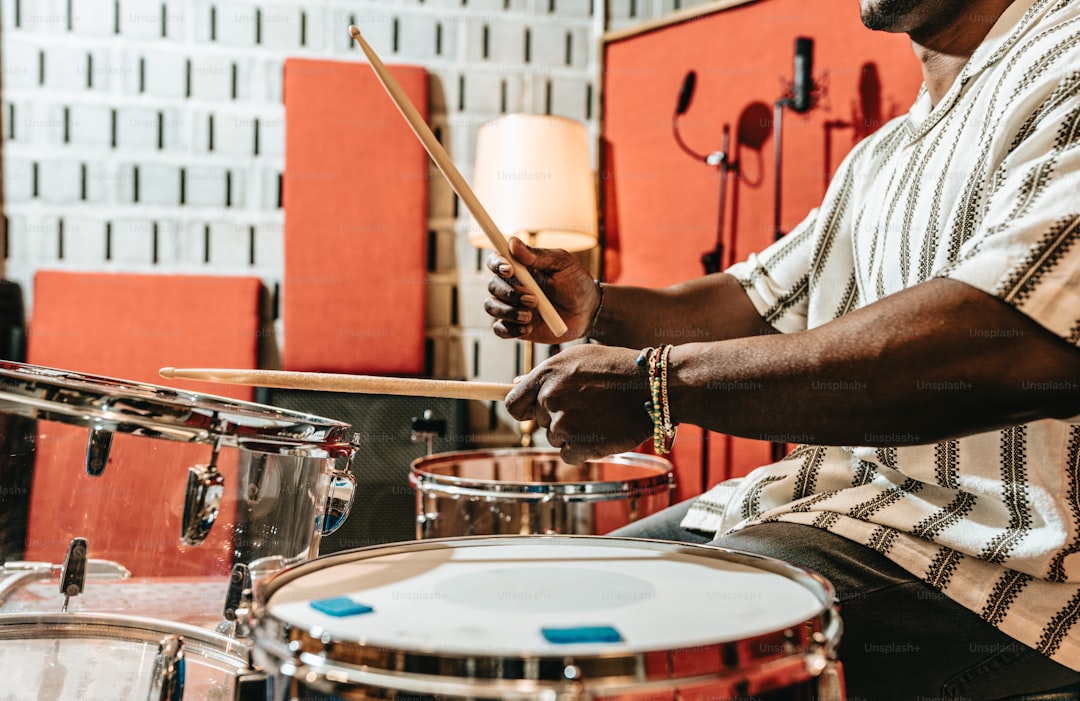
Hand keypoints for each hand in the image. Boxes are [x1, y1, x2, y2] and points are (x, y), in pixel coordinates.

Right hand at [485, 237, 599, 342]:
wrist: (588, 312)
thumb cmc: (575, 282)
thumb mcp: (562, 264)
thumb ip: (538, 255)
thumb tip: (512, 243)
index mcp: (520, 266)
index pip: (496, 261)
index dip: (497, 264)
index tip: (509, 269)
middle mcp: (512, 285)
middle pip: (493, 285)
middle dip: (509, 293)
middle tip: (532, 299)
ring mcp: (512, 306)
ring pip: (492, 307)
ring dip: (508, 311)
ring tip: (530, 315)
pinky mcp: (515, 326)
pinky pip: (500, 329)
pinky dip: (510, 329)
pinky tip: (528, 328)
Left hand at [505, 344, 653, 463]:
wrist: (654, 387)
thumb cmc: (618, 369)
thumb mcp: (578, 358)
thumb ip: (545, 374)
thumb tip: (515, 383)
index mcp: (546, 374)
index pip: (514, 404)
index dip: (524, 410)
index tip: (535, 412)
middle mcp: (550, 398)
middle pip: (539, 422)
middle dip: (558, 418)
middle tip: (588, 407)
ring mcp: (564, 423)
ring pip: (556, 438)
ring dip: (573, 433)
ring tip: (600, 416)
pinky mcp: (580, 446)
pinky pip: (569, 455)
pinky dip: (583, 450)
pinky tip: (602, 432)